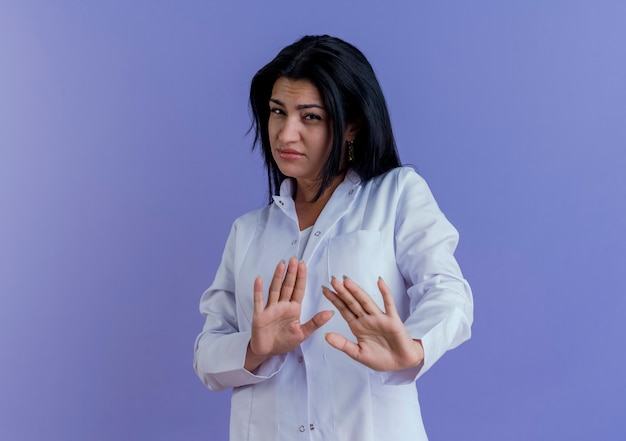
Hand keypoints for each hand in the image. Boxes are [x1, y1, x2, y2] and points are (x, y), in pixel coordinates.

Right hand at [245, 257, 333, 371]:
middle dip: (291, 273)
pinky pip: (258, 301)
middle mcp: (282, 305)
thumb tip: (331, 312)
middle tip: (294, 259)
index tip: (303, 265)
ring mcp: (270, 309)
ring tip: (281, 264)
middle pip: (287, 286)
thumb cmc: (284, 341)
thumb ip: (315, 322)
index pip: (298, 290)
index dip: (301, 277)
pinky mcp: (259, 315)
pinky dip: (258, 290)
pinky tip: (259, 279)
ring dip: (277, 277)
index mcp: (293, 309)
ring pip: (274, 290)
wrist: (268, 352)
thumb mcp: (303, 333)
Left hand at [322, 276, 423, 371]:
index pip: (344, 310)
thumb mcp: (358, 354)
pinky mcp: (393, 320)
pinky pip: (389, 304)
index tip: (324, 289)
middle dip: (342, 292)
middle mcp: (367, 319)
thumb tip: (326, 336)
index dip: (334, 300)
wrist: (401, 364)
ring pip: (366, 301)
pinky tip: (380, 282)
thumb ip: (343, 344)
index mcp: (358, 327)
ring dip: (357, 291)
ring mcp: (380, 318)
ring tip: (347, 281)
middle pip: (352, 303)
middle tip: (332, 280)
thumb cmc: (381, 359)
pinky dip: (385, 292)